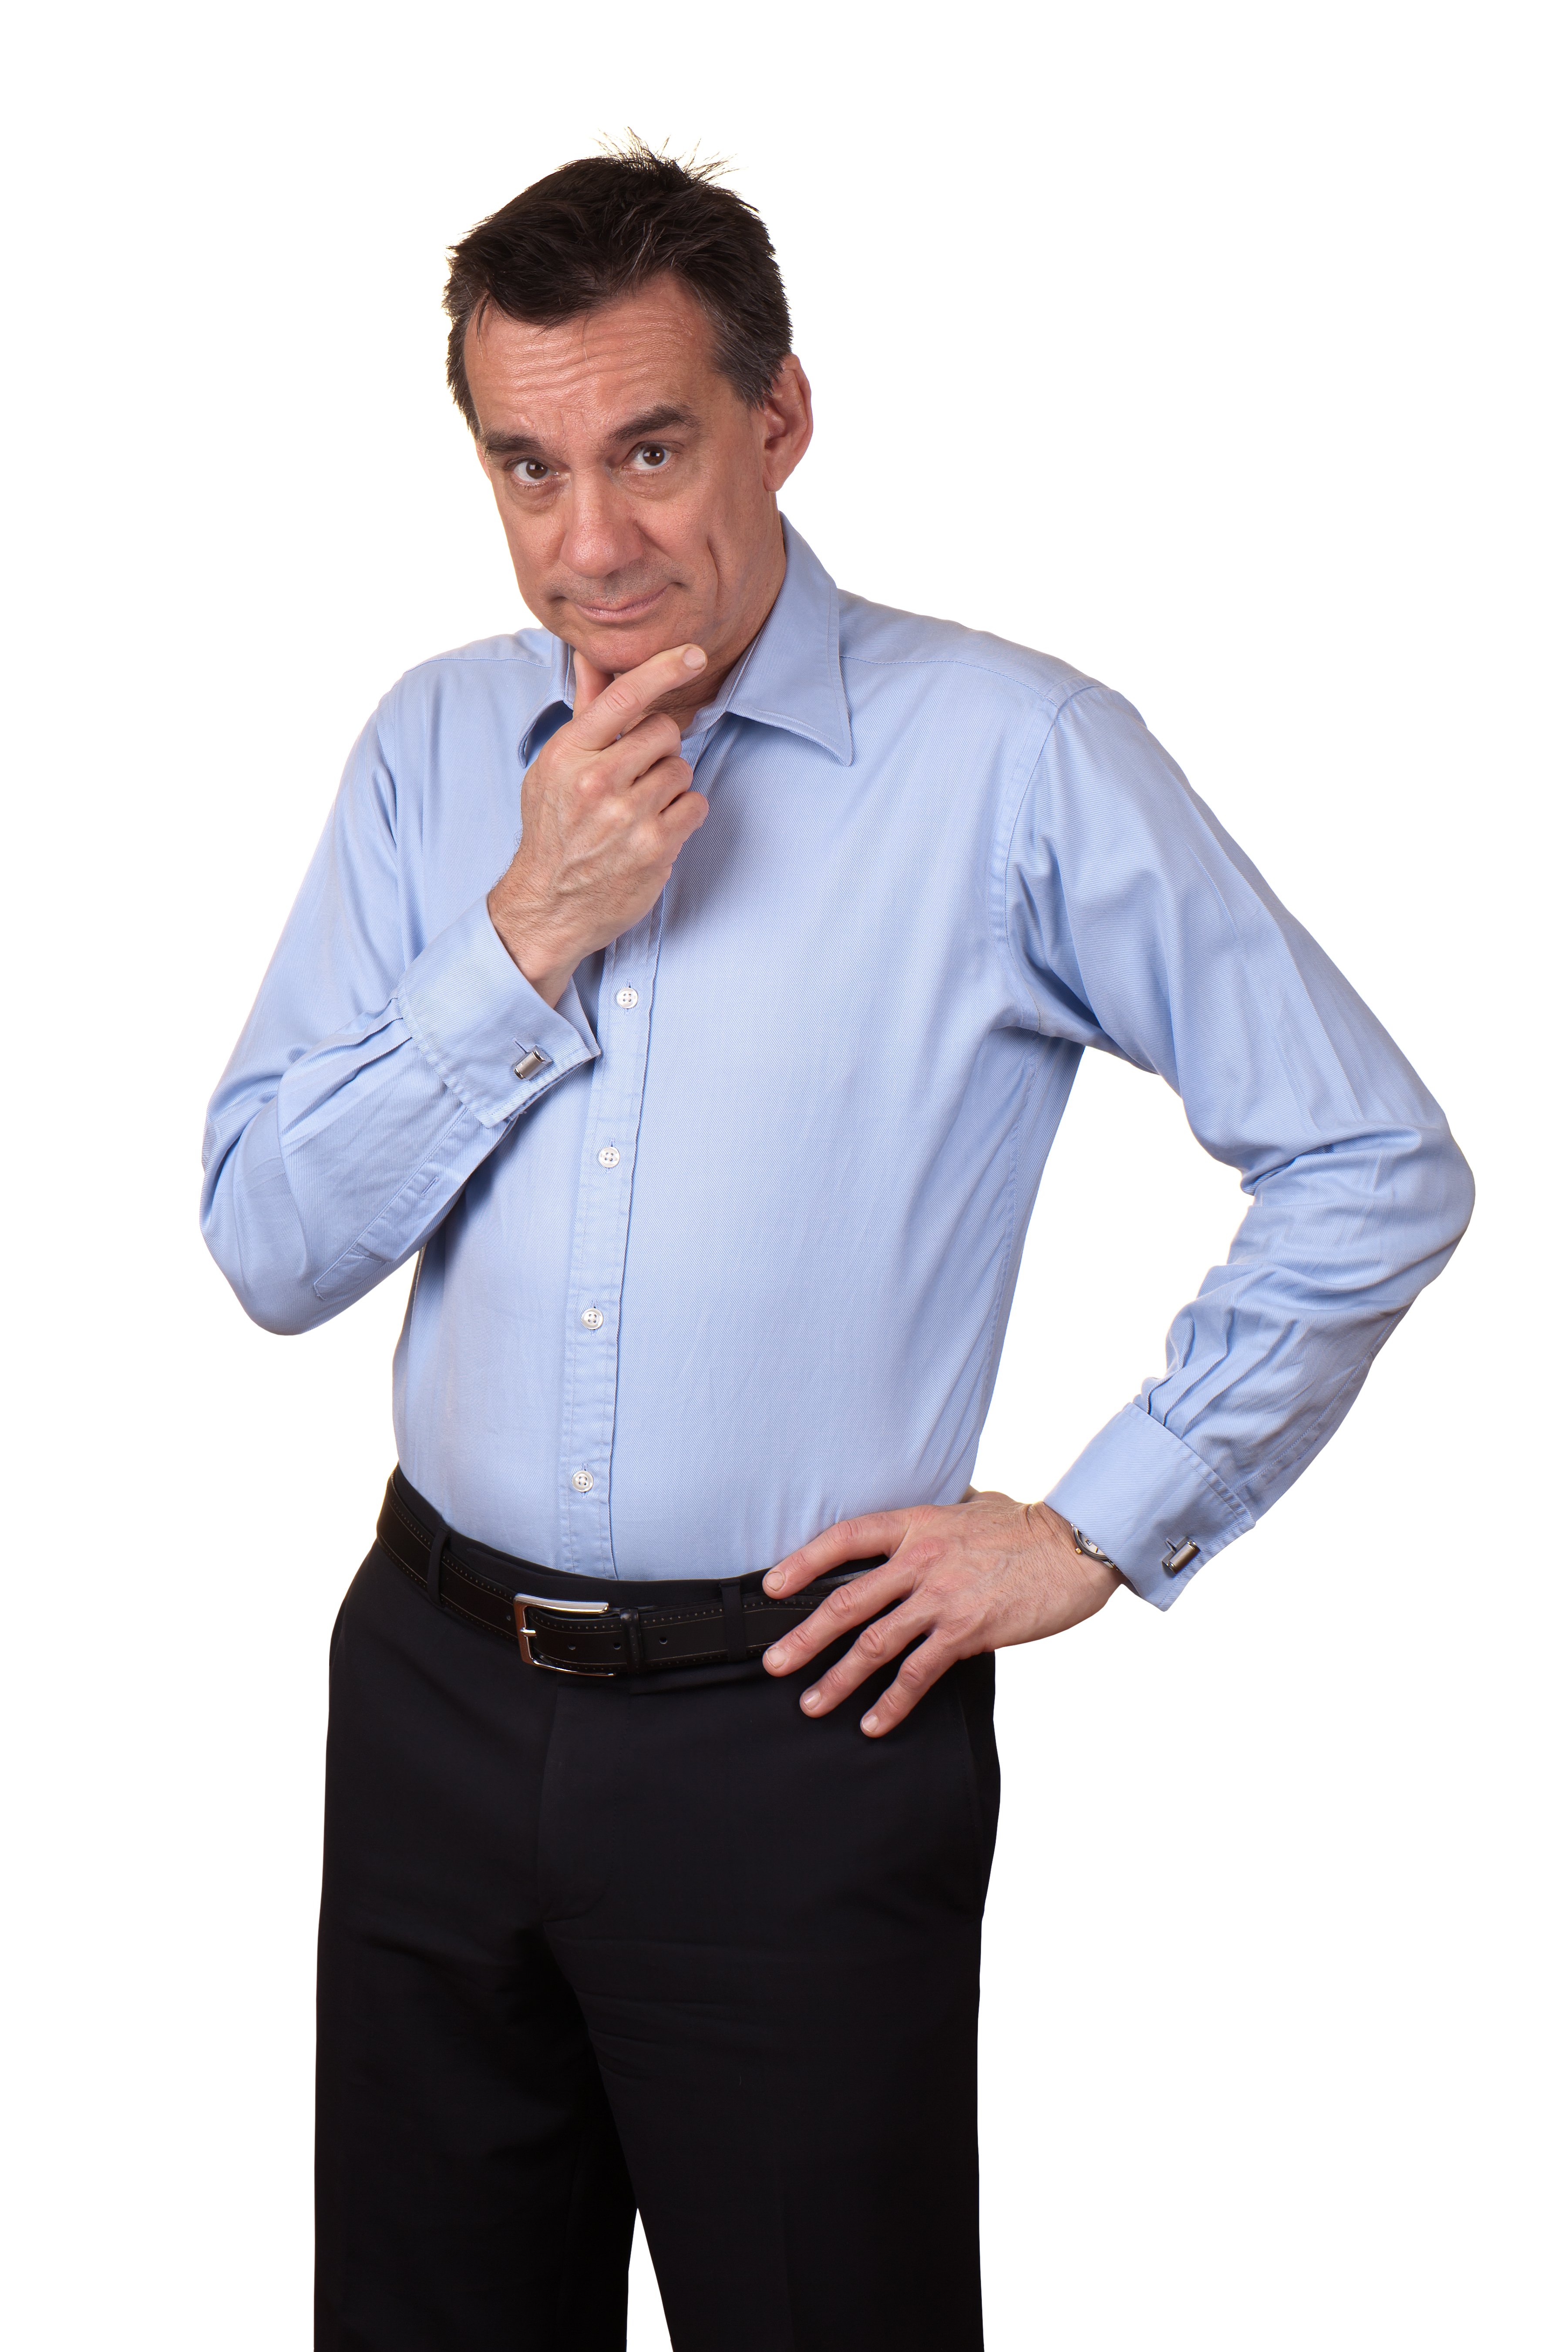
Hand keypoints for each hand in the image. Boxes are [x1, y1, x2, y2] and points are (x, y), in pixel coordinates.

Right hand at [488, 642, 710, 1005]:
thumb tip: (590, 655)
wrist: (548, 905)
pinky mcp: (656, 847)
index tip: (693, 654)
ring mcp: (628, 816)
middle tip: (639, 771)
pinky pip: (695, 805)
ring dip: (670, 784)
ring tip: (640, 807)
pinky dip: (683, 814)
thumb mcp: (553, 767)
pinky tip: (656, 828)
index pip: (623, 696)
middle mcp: (597, 782)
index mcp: (569, 754)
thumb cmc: (553, 831)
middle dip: (660, 747)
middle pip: (664, 731)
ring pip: (681, 769)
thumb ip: (583, 712)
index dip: (663, 669)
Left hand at [760, 1492, 1119, 1736]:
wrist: (1075, 1545)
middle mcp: (922, 1560)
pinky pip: (918, 1673)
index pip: (844, 1538)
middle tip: (774, 1662)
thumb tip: (920, 1526)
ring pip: (875, 1643)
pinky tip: (874, 1722)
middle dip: (805, 1636)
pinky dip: (893, 1702)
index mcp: (916, 1525)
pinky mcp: (967, 1632)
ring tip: (812, 1703)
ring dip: (838, 1678)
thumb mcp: (970, 1507)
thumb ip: (936, 1522)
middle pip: (847, 1600)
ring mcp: (942, 1598)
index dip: (803, 1561)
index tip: (773, 1584)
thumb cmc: (1026, 1526)